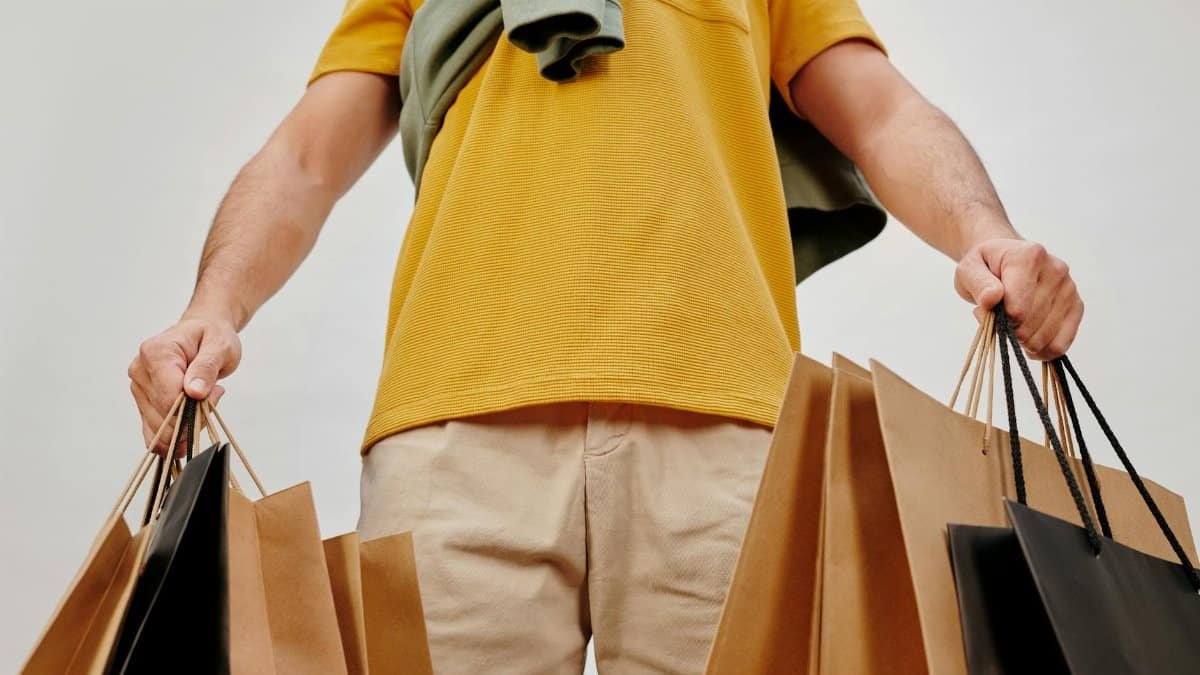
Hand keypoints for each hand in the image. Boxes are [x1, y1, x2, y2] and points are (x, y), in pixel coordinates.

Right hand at [128, 313, 240, 450]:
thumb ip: (207, 368)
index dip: (195, 406)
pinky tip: (188, 432)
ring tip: (203, 400)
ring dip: (187, 425)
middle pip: (164, 416)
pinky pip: (153, 433)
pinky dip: (173, 439)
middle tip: (212, 395)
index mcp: (155, 353)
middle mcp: (140, 370)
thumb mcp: (220, 347)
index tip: (215, 393)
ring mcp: (138, 388)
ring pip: (160, 429)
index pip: (168, 397)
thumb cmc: (211, 337)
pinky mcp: (142, 402)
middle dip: (194, 417)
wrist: (202, 335)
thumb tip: (194, 392)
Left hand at [954, 238, 1083, 360]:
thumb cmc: (986, 266)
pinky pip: (1060, 344)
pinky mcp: (1076, 306)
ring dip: (1022, 341)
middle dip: (1008, 330)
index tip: (988, 311)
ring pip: (1044, 339)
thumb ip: (978, 284)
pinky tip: (1027, 344)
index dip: (999, 320)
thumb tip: (991, 298)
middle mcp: (1056, 270)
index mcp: (1029, 257)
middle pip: (1029, 326)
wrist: (1004, 259)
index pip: (1017, 309)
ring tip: (1012, 324)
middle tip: (998, 317)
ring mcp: (1069, 289)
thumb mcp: (968, 270)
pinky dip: (1041, 351)